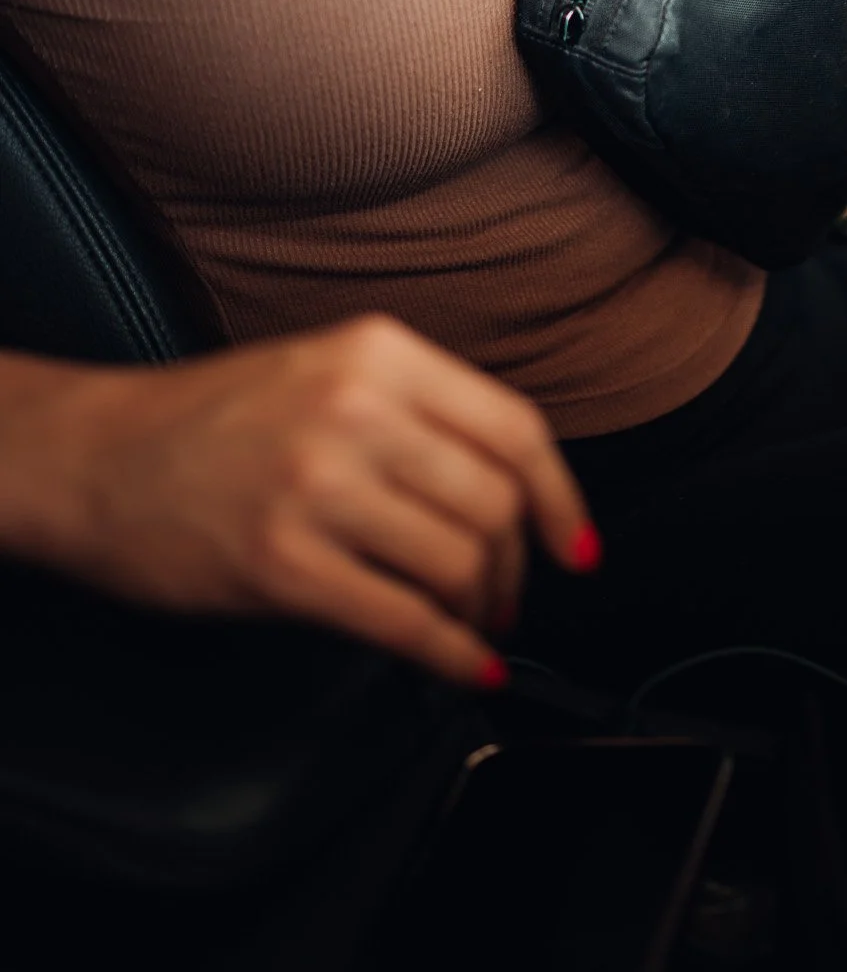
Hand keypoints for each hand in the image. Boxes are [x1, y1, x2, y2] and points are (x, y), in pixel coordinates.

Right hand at [6, 319, 595, 686]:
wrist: (99, 457)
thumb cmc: (214, 418)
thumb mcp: (327, 367)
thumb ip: (417, 409)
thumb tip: (516, 485)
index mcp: (378, 352)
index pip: (513, 427)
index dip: (560, 499)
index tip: (575, 545)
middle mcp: (356, 409)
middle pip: (494, 503)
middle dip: (516, 568)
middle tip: (508, 597)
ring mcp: (318, 486)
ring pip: (457, 562)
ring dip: (480, 612)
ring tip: (470, 625)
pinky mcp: (283, 564)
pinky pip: (403, 620)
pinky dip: (449, 654)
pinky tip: (462, 665)